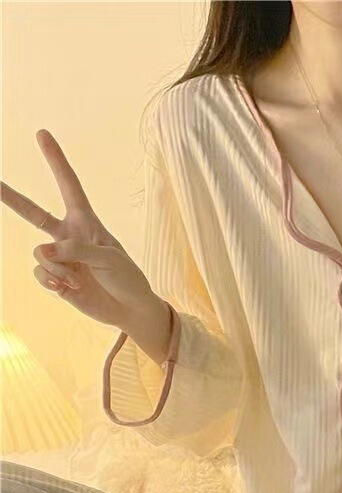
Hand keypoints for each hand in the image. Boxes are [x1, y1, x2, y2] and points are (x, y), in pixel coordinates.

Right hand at [1, 128, 165, 330]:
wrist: (130, 310)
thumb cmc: (127, 279)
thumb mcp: (109, 259)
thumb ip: (76, 250)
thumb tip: (43, 251)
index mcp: (87, 222)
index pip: (68, 185)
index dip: (55, 160)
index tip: (42, 134)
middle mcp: (69, 236)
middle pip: (32, 213)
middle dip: (9, 197)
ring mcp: (61, 258)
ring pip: (40, 255)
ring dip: (57, 269)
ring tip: (78, 279)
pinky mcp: (56, 279)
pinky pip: (40, 274)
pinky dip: (51, 282)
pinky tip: (67, 289)